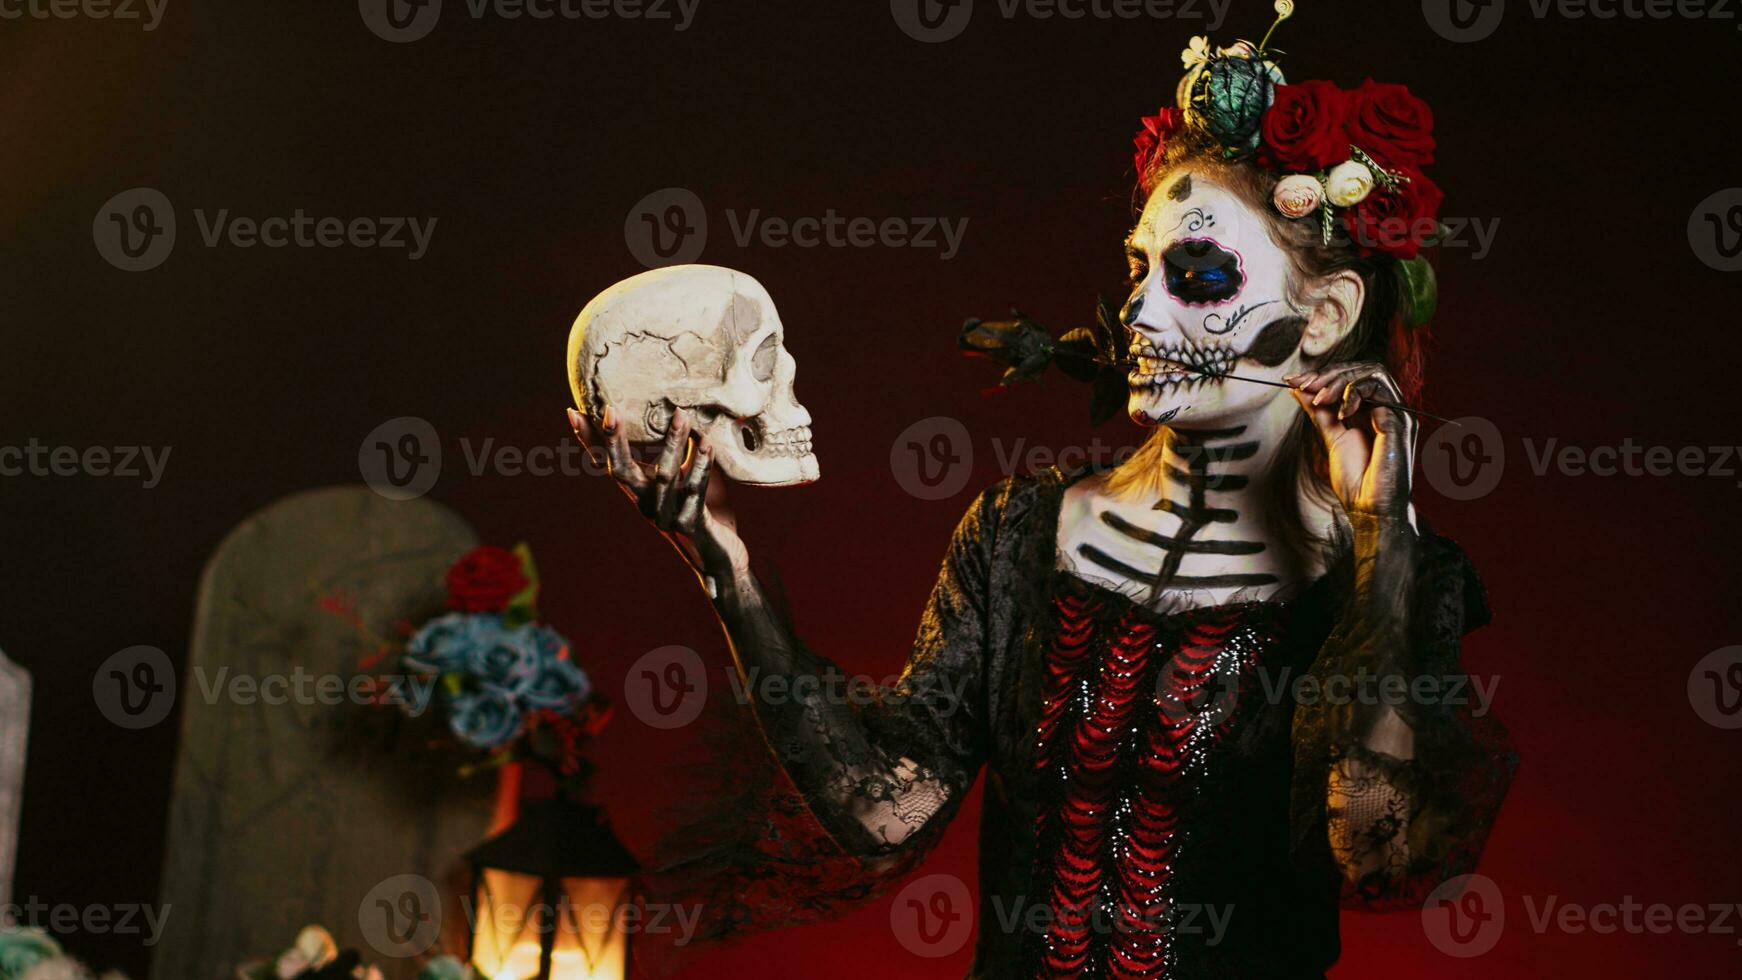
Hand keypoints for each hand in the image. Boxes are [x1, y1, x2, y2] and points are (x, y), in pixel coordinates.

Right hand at [568, 405, 749, 587]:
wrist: (718, 556)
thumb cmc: (698, 508)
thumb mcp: (681, 478)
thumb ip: (674, 452)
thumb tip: (674, 409)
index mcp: (638, 492)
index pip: (606, 464)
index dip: (589, 441)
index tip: (573, 412)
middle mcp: (645, 505)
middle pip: (622, 472)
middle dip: (614, 441)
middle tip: (610, 411)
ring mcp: (666, 517)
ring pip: (664, 477)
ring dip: (672, 443)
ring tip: (680, 414)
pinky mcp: (690, 526)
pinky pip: (695, 492)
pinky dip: (701, 465)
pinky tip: (707, 443)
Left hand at [1284, 362, 1416, 518]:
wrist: (1369, 509)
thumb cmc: (1356, 481)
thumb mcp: (1331, 438)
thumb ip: (1319, 412)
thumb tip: (1299, 390)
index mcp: (1374, 412)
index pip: (1352, 377)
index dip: (1323, 375)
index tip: (1293, 382)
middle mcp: (1388, 409)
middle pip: (1362, 369)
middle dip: (1328, 374)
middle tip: (1303, 385)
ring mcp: (1396, 413)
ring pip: (1372, 372)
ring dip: (1339, 380)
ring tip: (1319, 398)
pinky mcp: (1399, 421)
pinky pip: (1378, 388)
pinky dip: (1353, 393)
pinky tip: (1339, 413)